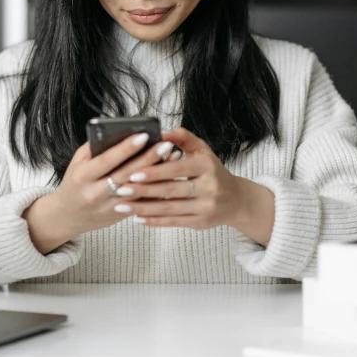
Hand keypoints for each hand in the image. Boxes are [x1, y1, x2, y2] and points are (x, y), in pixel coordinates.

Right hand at [23, 132, 175, 252]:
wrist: (67, 215)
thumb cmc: (76, 181)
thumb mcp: (78, 161)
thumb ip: (96, 147)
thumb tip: (122, 131)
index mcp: (83, 176)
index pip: (107, 160)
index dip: (126, 148)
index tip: (143, 135)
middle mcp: (95, 193)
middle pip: (126, 174)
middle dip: (148, 158)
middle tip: (165, 144)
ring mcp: (108, 207)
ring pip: (138, 190)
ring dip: (157, 173)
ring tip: (173, 156)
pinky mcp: (120, 215)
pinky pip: (142, 202)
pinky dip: (158, 189)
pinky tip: (171, 175)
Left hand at [109, 127, 247, 230]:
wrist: (236, 199)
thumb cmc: (212, 171)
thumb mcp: (202, 150)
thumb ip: (182, 138)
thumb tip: (161, 133)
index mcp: (207, 166)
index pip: (178, 168)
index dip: (155, 171)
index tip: (133, 173)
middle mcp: (209, 187)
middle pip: (171, 189)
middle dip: (144, 190)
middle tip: (120, 189)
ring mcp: (206, 207)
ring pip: (170, 208)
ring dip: (144, 208)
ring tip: (121, 206)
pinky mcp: (201, 223)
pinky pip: (174, 222)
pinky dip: (154, 221)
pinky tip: (137, 218)